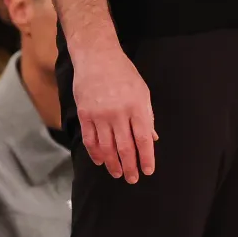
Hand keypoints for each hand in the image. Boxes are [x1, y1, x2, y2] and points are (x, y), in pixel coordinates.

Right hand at [72, 40, 156, 182]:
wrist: (97, 57)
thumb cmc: (124, 73)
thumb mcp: (142, 91)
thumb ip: (147, 116)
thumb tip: (152, 138)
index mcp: (137, 106)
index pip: (144, 138)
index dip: (146, 157)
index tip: (148, 170)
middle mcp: (119, 113)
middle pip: (125, 147)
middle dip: (130, 166)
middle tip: (132, 179)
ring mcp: (100, 115)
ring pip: (107, 147)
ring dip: (113, 164)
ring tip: (117, 174)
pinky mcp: (84, 115)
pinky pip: (90, 140)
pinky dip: (95, 154)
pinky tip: (101, 161)